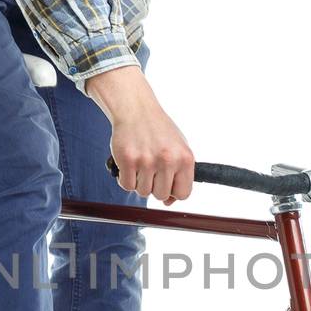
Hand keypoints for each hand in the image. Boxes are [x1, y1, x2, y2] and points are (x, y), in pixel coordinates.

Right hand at [85, 64, 194, 203]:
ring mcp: (147, 160)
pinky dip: (126, 178)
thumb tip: (169, 201)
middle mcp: (168, 160)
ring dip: (139, 181)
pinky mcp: (127, 160)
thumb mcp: (178, 148)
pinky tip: (129, 164)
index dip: (173, 193)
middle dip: (154, 186)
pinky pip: (126, 185)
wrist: (136, 109)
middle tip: (150, 170)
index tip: (166, 186)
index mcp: (185, 158)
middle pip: (161, 195)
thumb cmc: (158, 130)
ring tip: (140, 163)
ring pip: (143, 192)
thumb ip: (179, 174)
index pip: (183, 193)